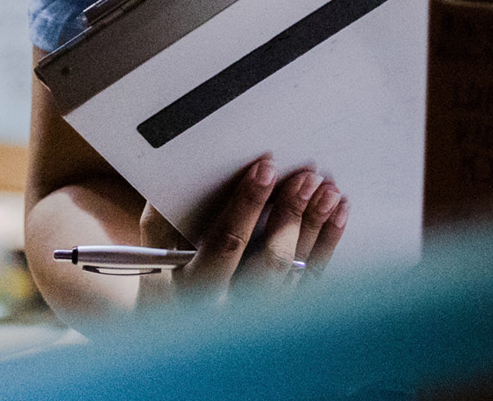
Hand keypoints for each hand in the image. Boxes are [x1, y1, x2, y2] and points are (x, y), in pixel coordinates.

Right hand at [138, 155, 347, 308]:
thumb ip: (166, 213)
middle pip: (270, 261)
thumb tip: (188, 168)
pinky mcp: (284, 312)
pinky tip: (337, 214)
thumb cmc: (165, 274)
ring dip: (315, 226)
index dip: (247, 204)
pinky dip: (327, 243)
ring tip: (329, 190)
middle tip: (306, 177)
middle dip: (291, 215)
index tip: (265, 169)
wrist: (173, 325)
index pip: (226, 245)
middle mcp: (230, 307)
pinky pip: (312, 279)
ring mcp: (260, 314)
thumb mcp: (156, 247)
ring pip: (297, 271)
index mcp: (194, 288)